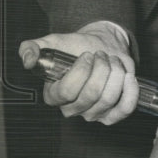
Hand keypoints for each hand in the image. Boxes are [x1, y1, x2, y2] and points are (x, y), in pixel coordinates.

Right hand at [19, 22, 137, 124]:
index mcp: (53, 95)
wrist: (101, 46)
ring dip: (115, 74)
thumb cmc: (77, 47)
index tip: (87, 54)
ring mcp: (92, 114)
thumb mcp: (52, 43)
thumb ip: (32, 48)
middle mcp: (72, 109)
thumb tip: (27, 60)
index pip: (67, 91)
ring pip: (108, 98)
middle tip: (101, 55)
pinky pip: (124, 110)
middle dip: (101, 69)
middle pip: (91, 95)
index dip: (81, 71)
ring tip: (112, 61)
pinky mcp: (112, 114)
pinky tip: (128, 77)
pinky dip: (130, 92)